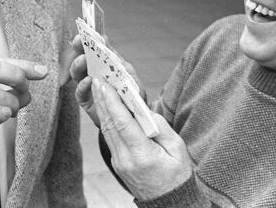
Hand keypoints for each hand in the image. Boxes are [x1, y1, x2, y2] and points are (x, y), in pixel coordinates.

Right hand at [68, 34, 145, 127]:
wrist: (134, 119)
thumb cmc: (133, 95)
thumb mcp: (130, 75)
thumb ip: (118, 61)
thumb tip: (106, 41)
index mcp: (105, 63)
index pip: (95, 48)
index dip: (89, 38)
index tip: (86, 31)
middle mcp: (94, 72)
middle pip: (82, 56)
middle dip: (79, 48)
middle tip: (79, 42)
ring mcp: (89, 86)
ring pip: (77, 72)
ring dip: (78, 65)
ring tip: (84, 61)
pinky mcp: (86, 100)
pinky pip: (79, 91)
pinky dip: (83, 85)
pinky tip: (89, 81)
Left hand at [93, 78, 192, 200]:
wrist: (169, 203)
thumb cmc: (177, 176)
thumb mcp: (177, 149)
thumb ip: (161, 127)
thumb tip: (145, 109)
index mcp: (143, 155)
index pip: (123, 123)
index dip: (112, 102)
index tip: (105, 85)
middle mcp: (126, 159)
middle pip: (110, 124)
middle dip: (102, 100)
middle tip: (97, 79)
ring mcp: (119, 162)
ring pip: (106, 130)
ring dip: (102, 108)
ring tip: (98, 88)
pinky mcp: (118, 163)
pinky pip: (109, 138)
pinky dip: (107, 120)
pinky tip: (106, 107)